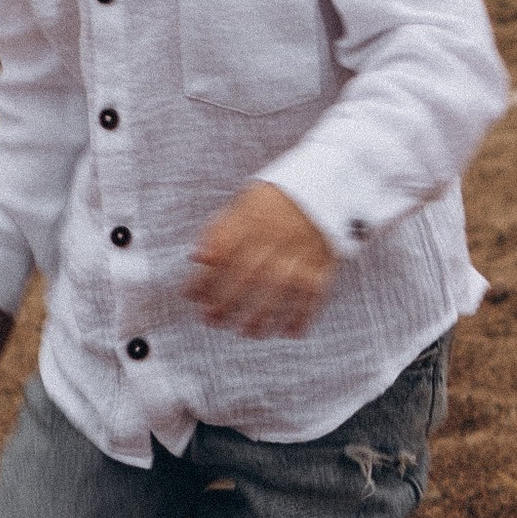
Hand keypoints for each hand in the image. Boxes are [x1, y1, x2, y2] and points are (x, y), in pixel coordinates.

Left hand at [185, 181, 335, 339]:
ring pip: (278, 291)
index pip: (222, 253)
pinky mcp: (323, 264)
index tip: (191, 296)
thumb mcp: (244, 202)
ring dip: (261, 317)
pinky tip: (290, 332)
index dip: (204, 277)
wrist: (326, 185)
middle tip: (213, 320)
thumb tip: (197, 257)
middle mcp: (275, 238)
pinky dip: (302, 316)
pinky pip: (313, 294)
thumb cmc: (277, 200)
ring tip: (248, 332)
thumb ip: (220, 230)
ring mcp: (300, 253)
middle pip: (247, 276)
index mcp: (252, 220)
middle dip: (226, 303)